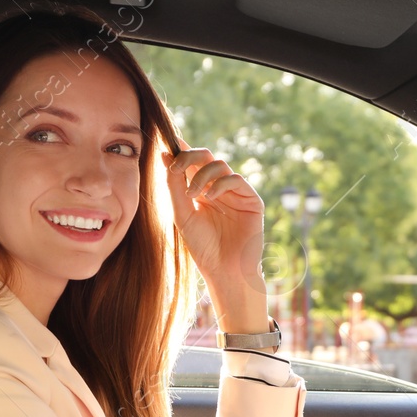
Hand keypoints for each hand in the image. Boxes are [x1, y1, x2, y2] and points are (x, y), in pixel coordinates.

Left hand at [163, 147, 268, 335]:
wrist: (224, 270)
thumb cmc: (203, 247)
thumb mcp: (182, 213)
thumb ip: (174, 185)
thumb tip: (165, 154)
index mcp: (200, 190)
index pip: (191, 162)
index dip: (180, 150)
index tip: (166, 147)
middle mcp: (217, 188)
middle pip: (205, 156)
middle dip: (189, 157)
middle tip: (176, 168)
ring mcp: (235, 193)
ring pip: (219, 165)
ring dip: (202, 175)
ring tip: (192, 195)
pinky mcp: (251, 200)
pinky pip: (236, 180)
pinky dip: (220, 184)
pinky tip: (209, 197)